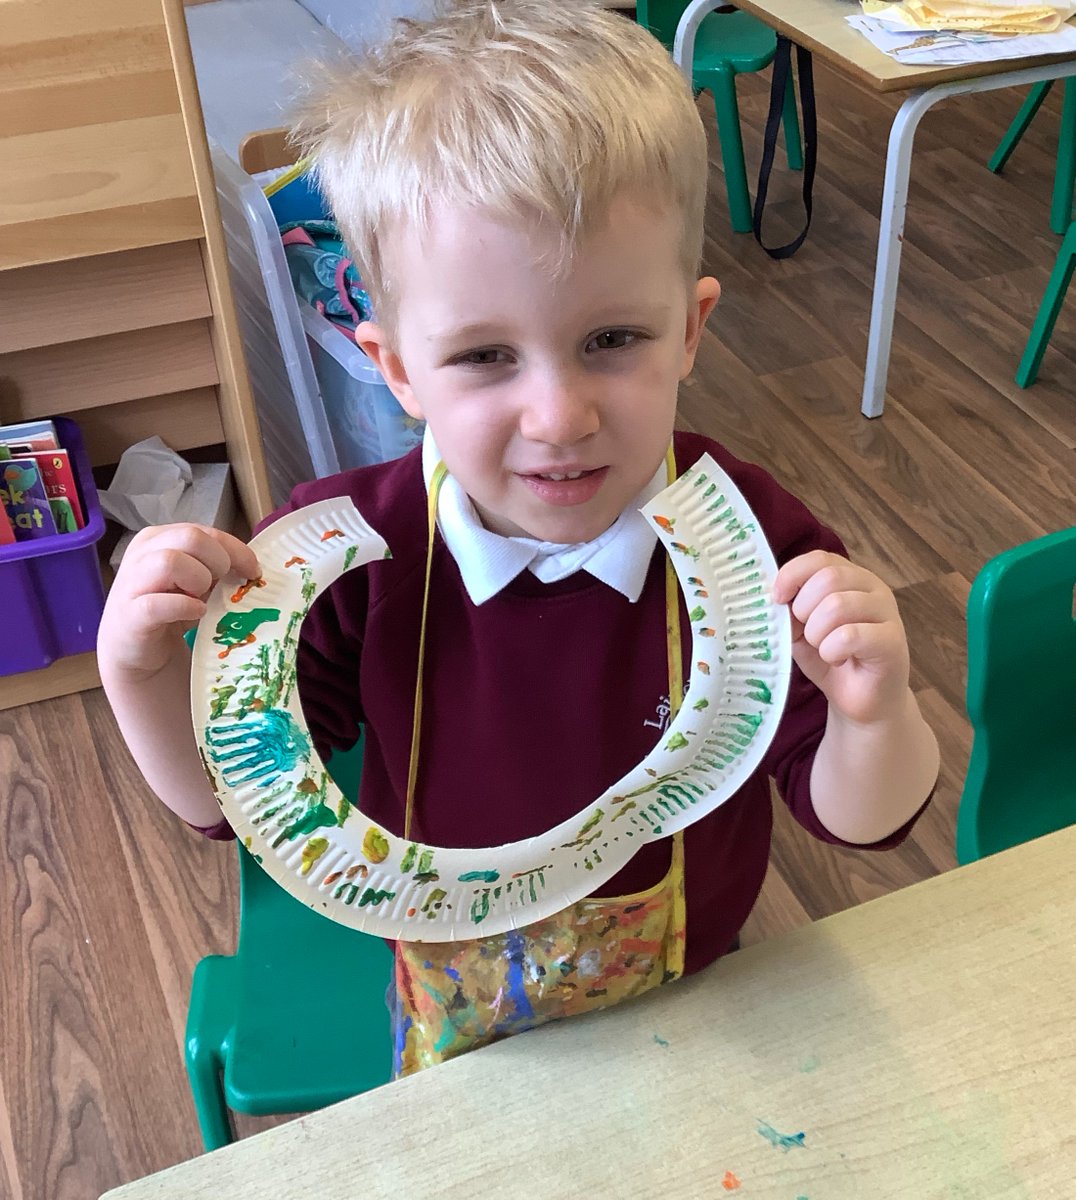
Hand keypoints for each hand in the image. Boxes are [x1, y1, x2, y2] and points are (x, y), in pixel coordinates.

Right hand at [98, 523, 259, 678]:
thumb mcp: (196, 582)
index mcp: (159, 539)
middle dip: (218, 561)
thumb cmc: (170, 612)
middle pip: (191, 538)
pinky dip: (185, 607)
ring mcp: (132, 582)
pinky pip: (158, 603)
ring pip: (171, 561)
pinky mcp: (130, 614)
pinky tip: (196, 613)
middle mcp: (143, 554)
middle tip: (221, 585)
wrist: (136, 651)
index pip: (205, 531)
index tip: (254, 571)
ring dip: (198, 580)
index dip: (235, 550)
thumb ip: (215, 567)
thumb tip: (250, 566)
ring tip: (202, 598)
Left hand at [773, 551, 909, 726]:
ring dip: (817, 633)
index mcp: (851, 577)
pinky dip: (831, 650)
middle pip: (828, 578)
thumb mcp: (801, 629)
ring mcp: (887, 612)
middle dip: (804, 609)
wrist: (861, 700)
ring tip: (823, 648)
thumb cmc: (831, 659)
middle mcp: (873, 588)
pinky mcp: (892, 641)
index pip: (820, 558)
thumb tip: (775, 596)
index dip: (792, 574)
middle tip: (808, 634)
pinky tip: (837, 659)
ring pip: (837, 605)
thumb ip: (790, 610)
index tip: (777, 598)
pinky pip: (849, 635)